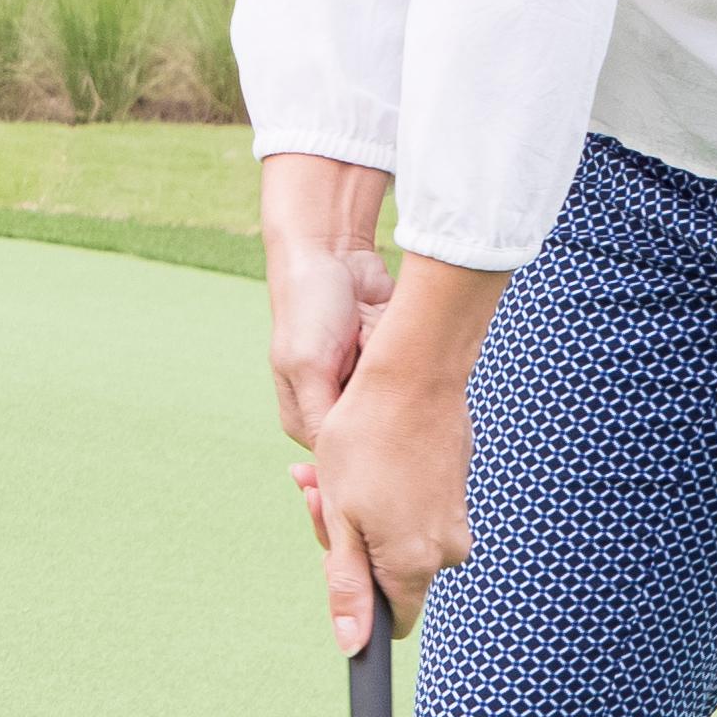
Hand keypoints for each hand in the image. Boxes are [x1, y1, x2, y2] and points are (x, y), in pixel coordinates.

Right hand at [262, 201, 392, 448]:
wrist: (332, 252)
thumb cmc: (308, 308)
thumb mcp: (307, 366)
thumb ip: (322, 416)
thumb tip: (340, 464)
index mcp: (305, 419)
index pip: (342, 460)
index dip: (366, 455)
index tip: (379, 427)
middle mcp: (334, 408)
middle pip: (374, 433)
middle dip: (381, 403)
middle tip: (368, 366)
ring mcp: (363, 387)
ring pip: (396, 407)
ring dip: (395, 378)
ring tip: (368, 341)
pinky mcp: (388, 367)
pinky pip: (411, 379)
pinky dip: (407, 358)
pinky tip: (384, 331)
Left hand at [298, 297, 486, 652]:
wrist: (414, 377)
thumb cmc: (365, 442)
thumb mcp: (341, 517)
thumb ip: (347, 584)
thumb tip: (351, 645)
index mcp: (412, 565)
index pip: (390, 620)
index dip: (355, 597)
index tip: (333, 553)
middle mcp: (445, 551)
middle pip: (389, 576)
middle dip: (349, 543)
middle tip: (320, 494)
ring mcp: (454, 521)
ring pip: (397, 539)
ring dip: (359, 513)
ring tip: (333, 469)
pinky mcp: (455, 493)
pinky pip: (414, 512)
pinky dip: (384, 495)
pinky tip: (362, 458)